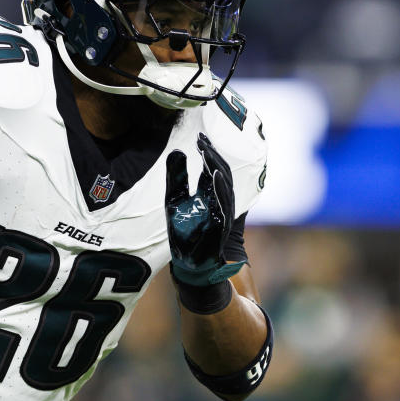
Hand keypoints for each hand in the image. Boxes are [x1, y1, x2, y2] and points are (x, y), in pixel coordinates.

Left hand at [165, 133, 244, 286]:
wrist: (187, 263)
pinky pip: (224, 204)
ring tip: (207, 151)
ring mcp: (222, 213)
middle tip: (202, 140)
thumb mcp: (174, 199)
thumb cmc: (184, 232)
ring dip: (216, 167)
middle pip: (222, 172)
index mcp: (209, 194)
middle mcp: (219, 201)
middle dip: (212, 155)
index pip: (213, 167)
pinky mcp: (221, 225)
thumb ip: (177, 177)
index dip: (207, 152)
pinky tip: (214, 174)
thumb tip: (177, 151)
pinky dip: (219, 188)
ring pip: (225, 185)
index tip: (198, 136)